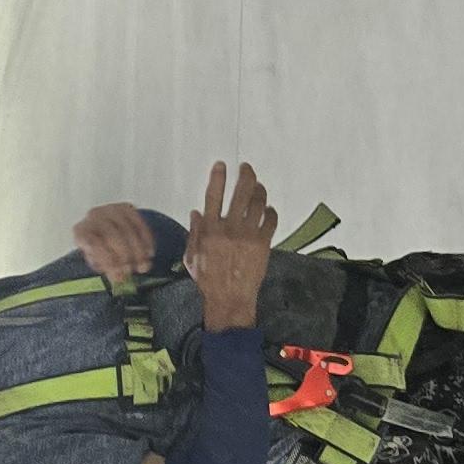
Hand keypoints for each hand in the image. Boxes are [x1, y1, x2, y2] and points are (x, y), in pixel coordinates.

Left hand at [72, 201, 162, 282]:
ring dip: (138, 251)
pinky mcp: (127, 207)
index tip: (118, 275)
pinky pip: (140, 224)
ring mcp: (111, 209)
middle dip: (124, 256)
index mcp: (82, 230)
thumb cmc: (99, 247)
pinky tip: (149, 253)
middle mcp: (94, 216)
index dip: (106, 260)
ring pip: (128, 230)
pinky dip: (146, 241)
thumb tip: (119, 278)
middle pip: (112, 236)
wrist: (105, 226)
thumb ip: (107, 268)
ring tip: (143, 267)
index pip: (92, 244)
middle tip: (131, 271)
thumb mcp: (97, 260)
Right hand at [182, 160, 274, 325]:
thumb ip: (194, 232)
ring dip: (260, 191)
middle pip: (240, 192)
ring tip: (259, 187)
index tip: (222, 165)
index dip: (218, 177)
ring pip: (258, 203)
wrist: (229, 299)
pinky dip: (271, 212)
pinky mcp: (263, 244)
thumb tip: (196, 212)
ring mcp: (248, 235)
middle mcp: (229, 228)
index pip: (213, 195)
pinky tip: (269, 210)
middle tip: (247, 168)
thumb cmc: (208, 280)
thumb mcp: (192, 256)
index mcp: (209, 229)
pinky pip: (271, 220)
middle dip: (245, 175)